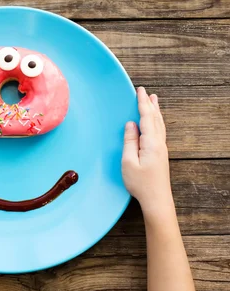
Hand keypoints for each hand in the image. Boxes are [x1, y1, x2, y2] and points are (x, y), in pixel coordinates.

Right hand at [122, 87, 171, 212]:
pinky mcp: (160, 154)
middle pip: (155, 119)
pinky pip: (159, 131)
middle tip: (147, 92)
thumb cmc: (141, 184)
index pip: (146, 118)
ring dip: (155, 111)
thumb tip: (130, 125)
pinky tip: (154, 122)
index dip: (142, 103)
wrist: (157, 199)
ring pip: (159, 124)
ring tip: (153, 101)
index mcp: (151, 143)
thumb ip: (129, 142)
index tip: (140, 91)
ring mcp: (161, 149)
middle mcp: (159, 143)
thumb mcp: (129, 162)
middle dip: (150, 104)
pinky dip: (156, 121)